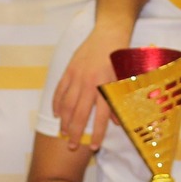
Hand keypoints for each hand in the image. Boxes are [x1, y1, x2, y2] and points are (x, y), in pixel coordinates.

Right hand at [55, 22, 130, 151]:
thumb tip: (117, 123)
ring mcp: (77, 77)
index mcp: (105, 87)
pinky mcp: (69, 70)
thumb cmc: (119, 59)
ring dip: (64, 120)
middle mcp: (90, 84)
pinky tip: (56, 114)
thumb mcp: (124, 80)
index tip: (93, 147)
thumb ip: (119, 101)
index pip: (100, 117)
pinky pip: (60, 90)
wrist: (109, 34)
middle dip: (75, 132)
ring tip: (62, 133)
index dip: (96, 133)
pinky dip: (56, 103)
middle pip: (80, 114)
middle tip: (71, 146)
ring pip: (67, 104)